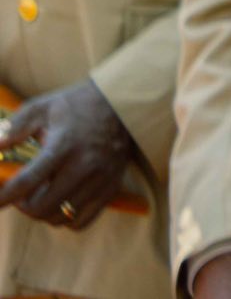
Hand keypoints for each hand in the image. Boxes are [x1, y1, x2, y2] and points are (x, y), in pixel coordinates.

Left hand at [0, 79, 137, 227]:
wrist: (122, 105)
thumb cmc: (76, 106)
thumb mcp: (41, 108)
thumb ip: (12, 129)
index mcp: (64, 145)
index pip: (26, 182)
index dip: (3, 197)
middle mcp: (84, 166)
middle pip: (41, 207)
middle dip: (22, 205)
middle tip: (20, 195)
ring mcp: (100, 180)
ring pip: (60, 217)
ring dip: (43, 212)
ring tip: (41, 196)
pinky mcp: (111, 188)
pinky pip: (81, 221)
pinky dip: (64, 219)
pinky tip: (60, 202)